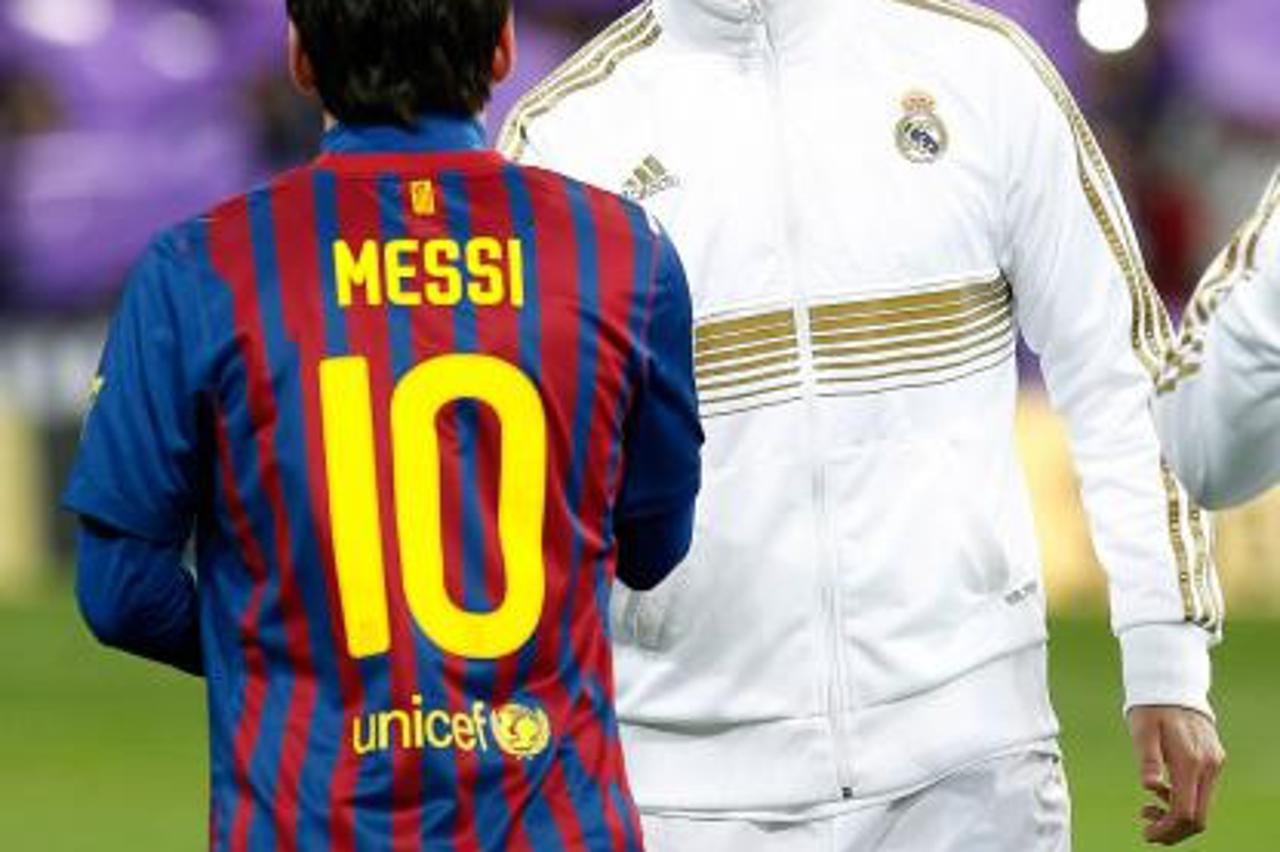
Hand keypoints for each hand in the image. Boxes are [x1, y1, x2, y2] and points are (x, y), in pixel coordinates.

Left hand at [1128, 706, 1225, 844]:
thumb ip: (1147, 758)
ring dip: (1176, 816)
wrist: (1173, 686)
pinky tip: (1161, 792)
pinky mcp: (1214, 760)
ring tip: (1147, 809)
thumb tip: (1149, 785)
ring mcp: (1214, 764)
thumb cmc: (1151, 708)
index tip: (1147, 834)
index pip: (1186, 811)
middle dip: (1173, 830)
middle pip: (1198, 817)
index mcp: (1189, 761)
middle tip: (1147, 830)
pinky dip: (1183, 800)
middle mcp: (1208, 766)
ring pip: (1202, 806)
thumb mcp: (1142, 730)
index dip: (1168, 829)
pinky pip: (1202, 791)